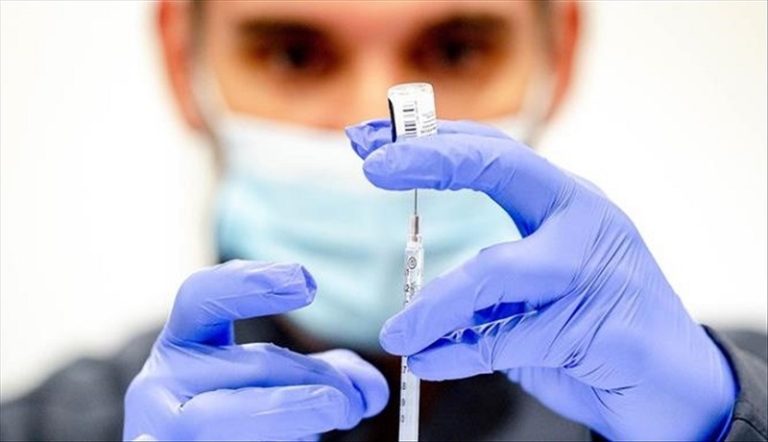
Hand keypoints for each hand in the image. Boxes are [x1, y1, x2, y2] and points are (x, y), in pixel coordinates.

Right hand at [123, 260, 387, 440]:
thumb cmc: (241, 413)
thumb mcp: (278, 380)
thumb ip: (324, 372)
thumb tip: (370, 390)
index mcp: (182, 343)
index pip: (201, 296)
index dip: (251, 283)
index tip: (308, 283)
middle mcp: (160, 384)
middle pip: (250, 365)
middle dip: (315, 376)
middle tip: (353, 398)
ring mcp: (162, 430)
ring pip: (236, 415)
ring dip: (303, 411)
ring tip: (344, 411)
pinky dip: (286, 438)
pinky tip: (301, 436)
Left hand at [346, 119, 735, 440]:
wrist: (673, 384)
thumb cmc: (595, 324)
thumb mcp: (540, 286)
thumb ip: (489, 277)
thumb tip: (412, 290)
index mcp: (567, 203)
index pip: (495, 152)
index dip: (431, 141)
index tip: (370, 140)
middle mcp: (583, 221)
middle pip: (504, 169)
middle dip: (433, 159)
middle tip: (373, 166)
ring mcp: (596, 271)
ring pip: (494, 272)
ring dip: (433, 306)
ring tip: (395, 334)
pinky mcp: (601, 331)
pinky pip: (507, 340)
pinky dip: (457, 354)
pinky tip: (427, 361)